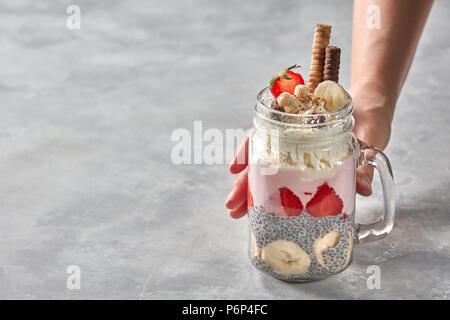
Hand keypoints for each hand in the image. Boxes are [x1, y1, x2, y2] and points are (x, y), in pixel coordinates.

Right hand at [225, 99, 392, 217]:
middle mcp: (292, 137)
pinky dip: (266, 190)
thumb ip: (364, 163)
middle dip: (244, 182)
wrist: (373, 116)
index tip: (235, 168)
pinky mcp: (303, 166)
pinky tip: (256, 204)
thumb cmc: (366, 122)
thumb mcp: (367, 138)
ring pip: (265, 169)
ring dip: (250, 190)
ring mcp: (295, 152)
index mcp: (301, 124)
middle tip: (232, 206)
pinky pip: (278, 177)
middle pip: (260, 158)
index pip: (266, 133)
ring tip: (238, 212)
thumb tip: (362, 188)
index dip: (248, 149)